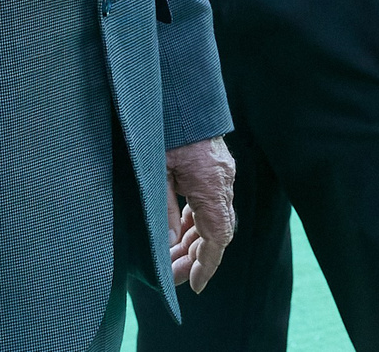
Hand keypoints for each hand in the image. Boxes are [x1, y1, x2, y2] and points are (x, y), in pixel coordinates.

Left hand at [165, 136, 234, 292]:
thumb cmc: (165, 129)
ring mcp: (222, 174)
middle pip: (218, 231)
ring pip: (215, 218)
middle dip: (197, 258)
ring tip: (172, 259)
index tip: (194, 284)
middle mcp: (223, 182)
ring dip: (196, 241)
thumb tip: (166, 245)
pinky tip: (179, 231)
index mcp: (211, 185)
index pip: (217, 236)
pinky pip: (211, 203)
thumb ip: (163, 211)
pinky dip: (197, 222)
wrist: (181, 94)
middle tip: (173, 277)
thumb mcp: (156, 171)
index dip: (207, 264)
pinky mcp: (216, 168)